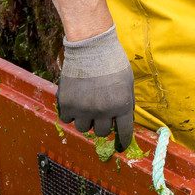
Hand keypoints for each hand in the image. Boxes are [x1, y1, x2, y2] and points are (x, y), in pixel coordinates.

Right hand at [57, 25, 134, 150]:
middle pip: (102, 132)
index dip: (123, 141)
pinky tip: (74, 102)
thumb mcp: (127, 82)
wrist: (91, 47)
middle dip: (102, 124)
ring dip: (85, 120)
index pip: (124, 132)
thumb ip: (125, 102)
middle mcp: (104, 111)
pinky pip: (68, 119)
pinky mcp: (68, 104)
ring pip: (83, 128)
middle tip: (99, 113)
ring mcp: (84, 109)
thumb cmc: (112, 62)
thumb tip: (121, 120)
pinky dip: (70, 113)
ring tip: (86, 106)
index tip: (121, 146)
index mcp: (122, 105)